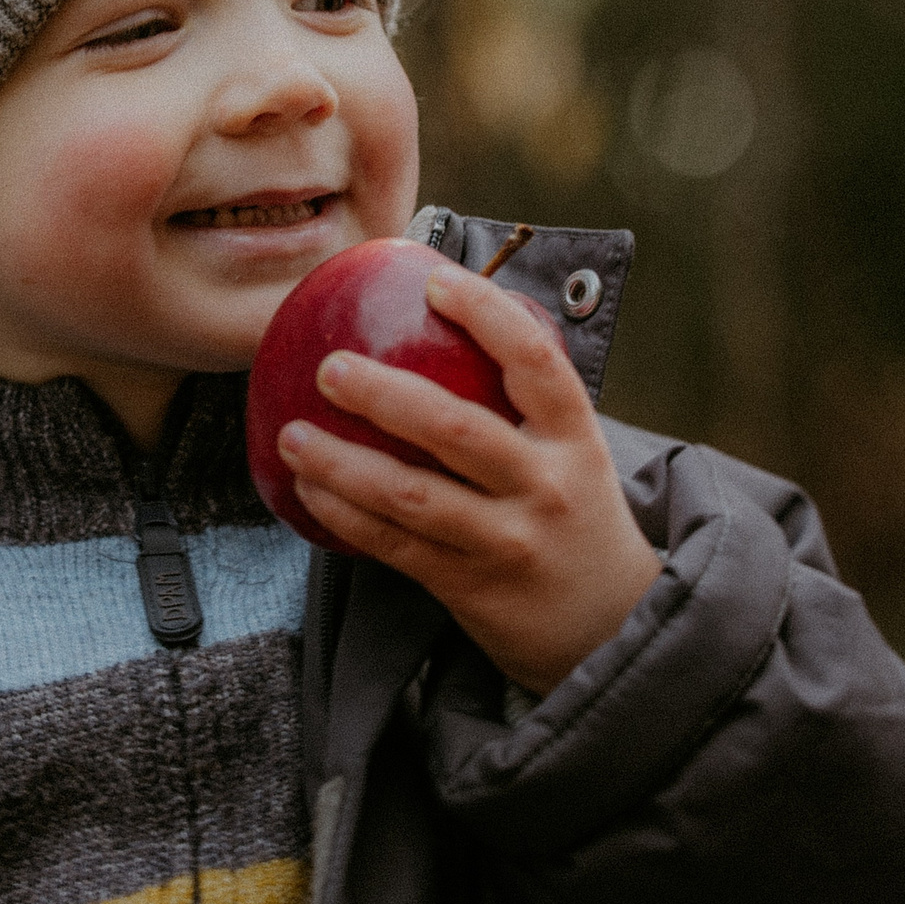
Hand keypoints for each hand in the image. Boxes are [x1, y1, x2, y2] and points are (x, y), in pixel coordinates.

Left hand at [275, 261, 662, 693]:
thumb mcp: (573, 452)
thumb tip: (438, 318)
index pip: (534, 362)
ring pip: (411, 496)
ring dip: (342, 463)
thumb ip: (521, 402)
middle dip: (384, 395)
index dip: (486, 314)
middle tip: (330, 367)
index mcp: (575, 437)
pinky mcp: (470, 585)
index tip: (435, 280)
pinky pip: (394, 545)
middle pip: (457, 429)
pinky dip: (345, 515)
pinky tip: (308, 489)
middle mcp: (544, 485)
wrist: (612, 623)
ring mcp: (507, 539)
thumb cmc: (573, 515)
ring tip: (292, 436)